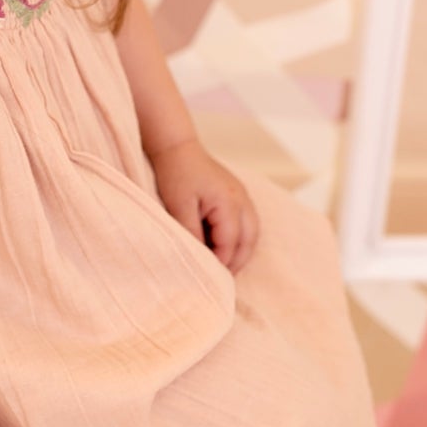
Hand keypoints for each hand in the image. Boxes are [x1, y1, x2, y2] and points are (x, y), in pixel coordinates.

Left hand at [150, 137, 259, 272]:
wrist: (177, 147)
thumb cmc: (175, 174)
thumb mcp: (179, 206)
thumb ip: (191, 233)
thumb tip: (201, 259)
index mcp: (229, 202)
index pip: (231, 243)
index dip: (221, 263)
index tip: (210, 278)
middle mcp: (242, 200)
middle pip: (249, 241)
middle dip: (236, 262)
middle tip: (220, 279)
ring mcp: (243, 196)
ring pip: (251, 234)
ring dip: (240, 252)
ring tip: (223, 267)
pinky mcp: (237, 195)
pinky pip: (246, 223)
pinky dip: (239, 239)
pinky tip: (222, 247)